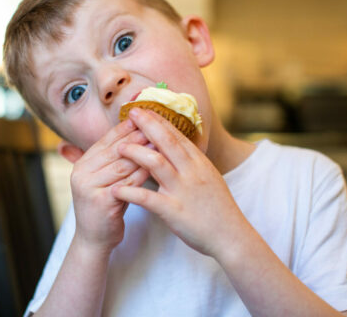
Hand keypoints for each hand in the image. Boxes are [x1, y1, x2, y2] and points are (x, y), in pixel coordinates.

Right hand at [70, 119, 149, 254]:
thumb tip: (134, 132)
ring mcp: (89, 187)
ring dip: (144, 152)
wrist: (94, 240)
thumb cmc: (105, 207)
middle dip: (138, 136)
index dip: (126, 127)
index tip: (146, 115)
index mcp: (82, 164)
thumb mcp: (104, 179)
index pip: (107, 139)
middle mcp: (81, 173)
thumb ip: (113, 159)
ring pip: (122, 164)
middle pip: (115, 150)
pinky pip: (128, 183)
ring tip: (163, 142)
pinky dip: (144, 173)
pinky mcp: (101, 201)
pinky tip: (159, 167)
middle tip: (158, 124)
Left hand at [111, 108, 241, 257]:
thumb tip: (178, 146)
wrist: (231, 236)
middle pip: (166, 141)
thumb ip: (192, 162)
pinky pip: (148, 199)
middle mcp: (192, 171)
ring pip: (156, 163)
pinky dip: (130, 192)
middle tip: (131, 113)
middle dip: (147, 125)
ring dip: (136, 152)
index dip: (159, 120)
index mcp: (199, 162)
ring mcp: (183, 190)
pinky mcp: (174, 211)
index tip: (144, 109)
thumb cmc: (217, 208)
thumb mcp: (209, 177)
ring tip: (119, 147)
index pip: (177, 135)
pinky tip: (115, 189)